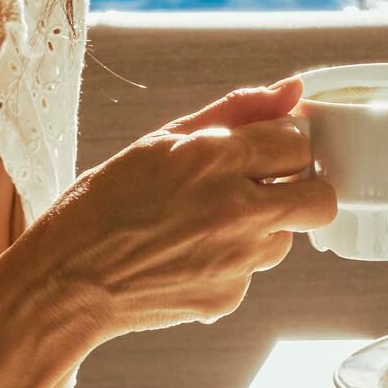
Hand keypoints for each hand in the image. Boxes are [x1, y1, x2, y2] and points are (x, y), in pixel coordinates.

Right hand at [14, 78, 336, 346]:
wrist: (67, 280)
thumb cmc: (103, 204)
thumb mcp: (162, 141)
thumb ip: (236, 112)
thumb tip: (292, 90)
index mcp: (215, 158)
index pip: (297, 142)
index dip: (282, 144)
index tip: (263, 150)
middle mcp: (236, 208)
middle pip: (320, 197)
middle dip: (301, 188)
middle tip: (266, 187)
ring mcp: (236, 258)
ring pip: (287, 236)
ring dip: (263, 227)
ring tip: (207, 224)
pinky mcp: (230, 296)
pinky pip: (253, 271)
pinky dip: (231, 262)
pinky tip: (189, 255)